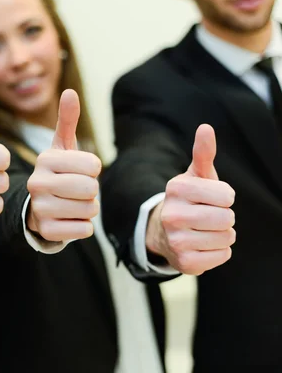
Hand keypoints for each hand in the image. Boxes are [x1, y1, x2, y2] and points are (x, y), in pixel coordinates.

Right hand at [26, 89, 100, 241]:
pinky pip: (84, 229)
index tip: (79, 171)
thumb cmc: (56, 174)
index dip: (93, 170)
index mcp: (45, 160)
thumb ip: (67, 120)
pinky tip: (68, 219)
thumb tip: (69, 91)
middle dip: (91, 191)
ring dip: (88, 209)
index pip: (93, 165)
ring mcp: (40, 208)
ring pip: (90, 209)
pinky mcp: (46, 230)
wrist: (36, 209)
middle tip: (76, 190)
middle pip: (91, 188)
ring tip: (71, 204)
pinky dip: (83, 226)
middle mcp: (37, 183)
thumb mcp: (61, 148)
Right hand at [147, 124, 235, 274]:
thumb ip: (203, 153)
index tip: (209, 198)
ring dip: (222, 234)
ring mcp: (177, 240)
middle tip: (208, 216)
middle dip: (225, 217)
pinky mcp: (185, 262)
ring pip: (227, 237)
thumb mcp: (195, 176)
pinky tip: (202, 245)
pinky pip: (223, 255)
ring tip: (205, 230)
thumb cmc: (188, 200)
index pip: (227, 195)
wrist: (163, 232)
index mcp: (176, 189)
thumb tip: (206, 128)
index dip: (224, 197)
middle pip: (228, 217)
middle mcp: (172, 215)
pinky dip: (219, 251)